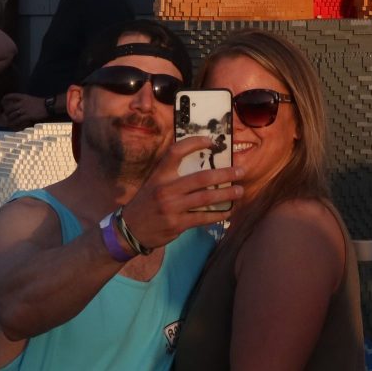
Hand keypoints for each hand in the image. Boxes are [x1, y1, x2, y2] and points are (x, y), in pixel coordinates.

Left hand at [1, 93, 48, 129]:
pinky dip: (14, 122)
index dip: (5, 98)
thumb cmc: (40, 102)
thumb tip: (17, 105)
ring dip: (9, 118)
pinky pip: (18, 120)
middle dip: (6, 112)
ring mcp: (24, 109)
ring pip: (13, 114)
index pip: (12, 96)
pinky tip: (13, 124)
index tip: (2, 101)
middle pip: (10, 107)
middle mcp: (22, 103)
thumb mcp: (30, 99)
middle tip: (5, 114)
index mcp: (23, 97)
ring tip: (8, 120)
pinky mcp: (27, 116)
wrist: (47, 106)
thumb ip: (23, 101)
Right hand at [118, 136, 244, 248]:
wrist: (129, 229)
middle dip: (224, 174)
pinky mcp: (176, 224)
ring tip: (240, 191)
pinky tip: (228, 212)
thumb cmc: (147, 202)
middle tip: (241, 171)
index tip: (211, 141)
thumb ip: (172, 174)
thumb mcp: (154, 182)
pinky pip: (202, 218)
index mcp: (159, 175)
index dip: (194, 143)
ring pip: (206, 199)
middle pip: (201, 178)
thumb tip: (204, 164)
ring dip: (226, 194)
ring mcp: (171, 207)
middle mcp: (165, 189)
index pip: (176, 151)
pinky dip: (218, 215)